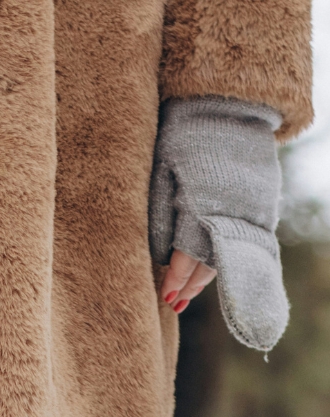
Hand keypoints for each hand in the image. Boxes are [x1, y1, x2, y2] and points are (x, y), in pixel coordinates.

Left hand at [149, 96, 287, 350]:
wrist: (228, 105)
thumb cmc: (183, 136)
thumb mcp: (161, 173)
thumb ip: (161, 216)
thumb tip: (160, 257)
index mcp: (201, 205)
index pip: (186, 255)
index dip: (175, 279)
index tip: (165, 297)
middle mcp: (229, 212)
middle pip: (209, 263)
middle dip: (189, 286)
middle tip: (173, 302)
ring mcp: (251, 210)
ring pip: (227, 255)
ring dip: (206, 276)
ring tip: (187, 292)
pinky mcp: (264, 204)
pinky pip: (243, 241)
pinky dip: (224, 257)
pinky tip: (211, 266)